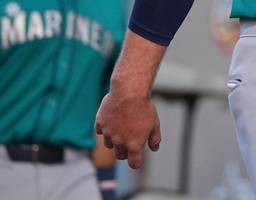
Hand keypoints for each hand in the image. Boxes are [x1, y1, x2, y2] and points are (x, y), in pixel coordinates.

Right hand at [94, 31, 167, 168]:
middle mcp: (119, 142)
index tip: (136, 158)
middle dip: (125, 151)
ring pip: (109, 144)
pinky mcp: (100, 123)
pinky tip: (112, 118)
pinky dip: (105, 127)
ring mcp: (108, 133)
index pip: (133, 163)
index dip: (136, 162)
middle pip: (120, 155)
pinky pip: (100, 130)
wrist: (129, 92)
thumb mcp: (155, 124)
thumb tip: (154, 148)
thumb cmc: (144, 108)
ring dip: (114, 140)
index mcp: (134, 145)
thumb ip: (155, 139)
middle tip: (130, 140)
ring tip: (122, 127)